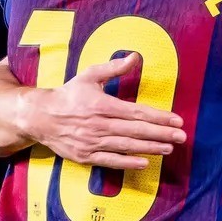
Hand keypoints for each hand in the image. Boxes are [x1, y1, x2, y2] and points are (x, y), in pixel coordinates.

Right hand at [26, 53, 186, 168]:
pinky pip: (110, 161)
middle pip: (136, 131)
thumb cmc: (68, 94)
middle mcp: (99, 125)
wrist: (40, 117)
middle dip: (161, 134)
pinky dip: (128, 163)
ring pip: (127, 147)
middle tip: (181, 137)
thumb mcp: (89, 75)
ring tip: (169, 148)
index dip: (159, 117)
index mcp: (102, 105)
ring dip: (150, 148)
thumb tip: (135, 57)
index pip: (137, 112)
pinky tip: (144, 163)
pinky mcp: (85, 156)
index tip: (177, 120)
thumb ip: (114, 68)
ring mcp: (92, 142)